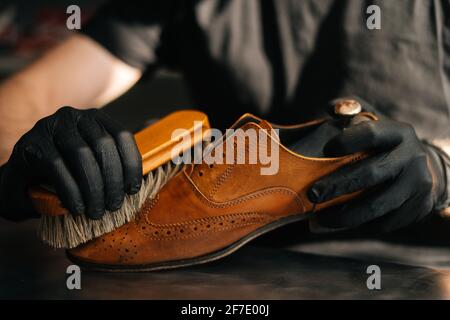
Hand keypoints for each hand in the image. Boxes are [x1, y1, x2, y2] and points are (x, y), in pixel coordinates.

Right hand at [0, 106, 141, 220]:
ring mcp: (51, 127)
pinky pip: (58, 167)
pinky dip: (72, 191)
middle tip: (114, 206)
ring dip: (94, 188)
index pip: (122, 136)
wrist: (21, 181)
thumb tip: (148, 167)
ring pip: (82, 155)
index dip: (131, 164)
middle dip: (112, 180)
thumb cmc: (66, 174)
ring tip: (97, 211)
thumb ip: (116, 163)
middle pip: (104, 146)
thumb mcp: (93, 165)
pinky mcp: (32, 144)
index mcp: (95, 118)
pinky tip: (78, 208)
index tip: (133, 190)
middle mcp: (74, 116)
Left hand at [308, 105, 446, 231]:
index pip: (371, 134)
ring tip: (318, 220)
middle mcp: (412, 157)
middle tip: (312, 194)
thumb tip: (332, 108)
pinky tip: (338, 225)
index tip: (325, 149)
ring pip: (377, 205)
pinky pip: (385, 222)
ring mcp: (418, 185)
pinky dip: (358, 226)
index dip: (348, 141)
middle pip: (371, 174)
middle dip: (337, 186)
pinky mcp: (419, 208)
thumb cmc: (381, 144)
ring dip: (344, 216)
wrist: (421, 168)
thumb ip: (349, 111)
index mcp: (397, 133)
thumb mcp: (370, 122)